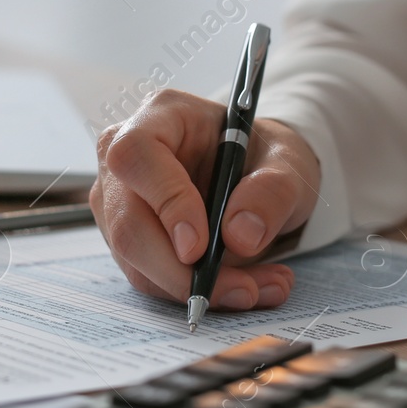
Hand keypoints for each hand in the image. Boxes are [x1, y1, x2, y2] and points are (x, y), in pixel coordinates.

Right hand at [90, 89, 319, 310]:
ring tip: (259, 286)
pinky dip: (194, 291)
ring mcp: (118, 200)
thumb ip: (272, 191)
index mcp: (162, 116)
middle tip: (242, 289)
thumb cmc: (263, 157)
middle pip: (127, 221)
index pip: (137, 154)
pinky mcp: (126, 237)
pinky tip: (240, 286)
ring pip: (136, 260)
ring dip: (195, 287)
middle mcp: (125, 155)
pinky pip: (150, 277)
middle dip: (181, 270)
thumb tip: (240, 235)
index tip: (199, 247)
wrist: (256, 176)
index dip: (164, 202)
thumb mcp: (288, 164)